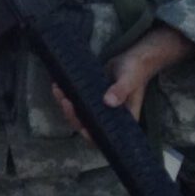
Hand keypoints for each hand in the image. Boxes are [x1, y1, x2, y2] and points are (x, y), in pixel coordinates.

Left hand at [51, 25, 194, 143]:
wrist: (132, 59)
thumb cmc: (136, 70)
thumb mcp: (130, 79)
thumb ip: (121, 90)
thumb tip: (108, 102)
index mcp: (123, 119)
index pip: (105, 135)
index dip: (91, 136)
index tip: (82, 127)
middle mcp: (110, 116)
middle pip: (87, 125)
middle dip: (73, 116)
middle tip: (65, 101)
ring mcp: (100, 107)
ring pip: (79, 113)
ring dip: (66, 105)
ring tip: (58, 90)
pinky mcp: (92, 97)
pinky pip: (77, 101)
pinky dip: (67, 95)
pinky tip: (58, 85)